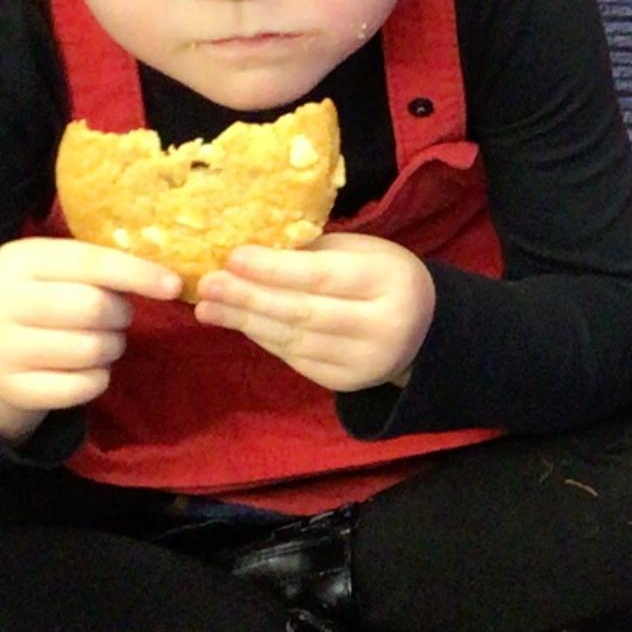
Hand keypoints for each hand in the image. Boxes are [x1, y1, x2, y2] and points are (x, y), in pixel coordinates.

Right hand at [0, 233, 179, 437]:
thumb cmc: (41, 300)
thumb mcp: (57, 272)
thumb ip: (99, 267)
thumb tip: (166, 277)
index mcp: (16, 260)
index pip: (90, 262)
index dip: (137, 273)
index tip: (174, 285)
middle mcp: (0, 301)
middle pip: (93, 307)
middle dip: (121, 314)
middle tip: (119, 317)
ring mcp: (1, 347)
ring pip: (91, 349)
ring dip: (112, 347)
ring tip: (101, 341)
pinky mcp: (13, 387)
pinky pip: (83, 386)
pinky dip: (99, 378)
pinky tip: (87, 368)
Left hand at [194, 233, 435, 393]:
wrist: (424, 329)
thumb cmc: (382, 277)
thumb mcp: (361, 252)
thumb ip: (313, 251)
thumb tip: (248, 250)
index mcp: (390, 281)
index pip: (323, 277)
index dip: (274, 269)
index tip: (232, 257)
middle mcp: (382, 326)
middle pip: (303, 312)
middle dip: (248, 298)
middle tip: (207, 285)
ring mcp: (364, 360)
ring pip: (293, 339)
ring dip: (245, 322)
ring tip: (207, 307)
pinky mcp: (346, 381)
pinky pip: (294, 358)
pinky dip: (262, 338)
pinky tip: (237, 323)